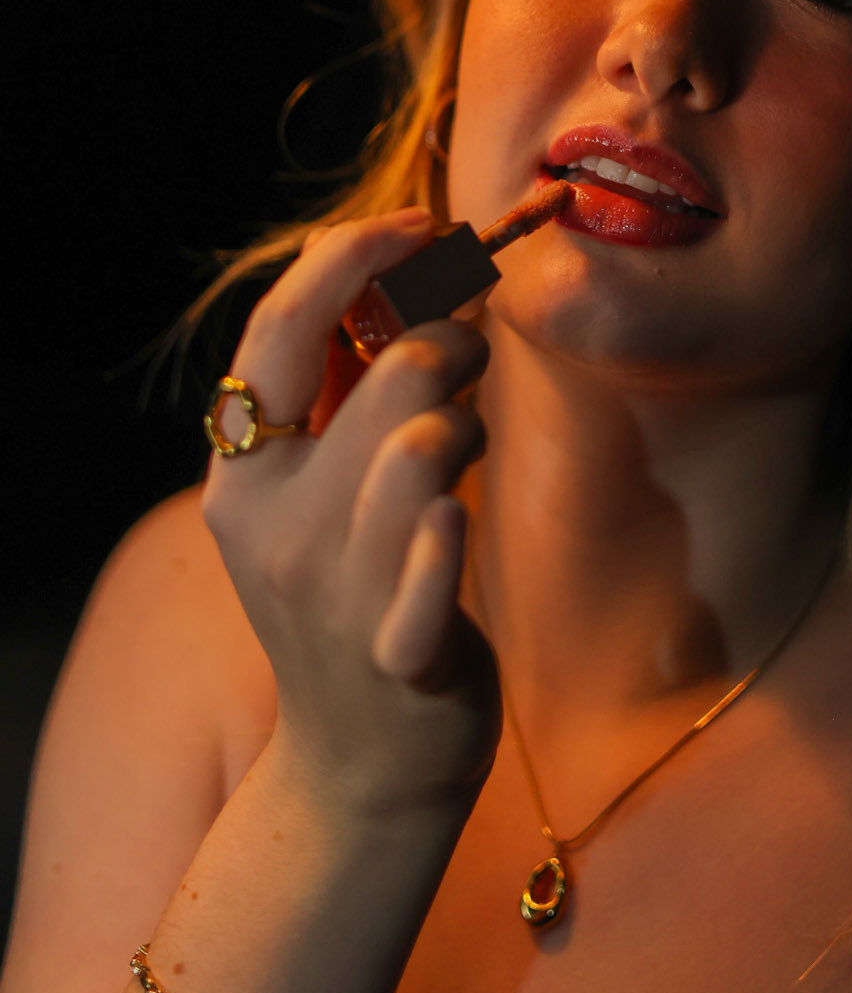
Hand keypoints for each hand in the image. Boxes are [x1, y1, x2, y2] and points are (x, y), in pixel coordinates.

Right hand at [201, 208, 500, 823]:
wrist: (360, 767)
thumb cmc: (352, 593)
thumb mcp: (315, 490)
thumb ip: (338, 387)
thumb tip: (381, 266)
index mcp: (242, 473)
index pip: (284, 325)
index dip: (359, 255)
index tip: (426, 225)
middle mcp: (275, 524)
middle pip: (393, 368)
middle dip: (452, 343)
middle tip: (466, 368)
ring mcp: (334, 589)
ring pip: (430, 438)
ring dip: (468, 423)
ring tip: (462, 450)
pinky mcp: (399, 647)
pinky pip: (443, 539)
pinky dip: (455, 520)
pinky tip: (451, 532)